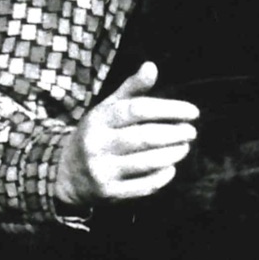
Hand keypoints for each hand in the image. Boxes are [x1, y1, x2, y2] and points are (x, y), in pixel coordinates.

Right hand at [54, 61, 198, 207]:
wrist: (65, 173)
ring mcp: (102, 170)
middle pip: (145, 137)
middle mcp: (98, 144)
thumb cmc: (98, 133)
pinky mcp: (109, 193)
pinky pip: (144, 186)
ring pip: (148, 162)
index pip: (138, 110)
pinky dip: (163, 176)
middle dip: (175, 134)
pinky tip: (171, 167)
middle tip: (191, 132)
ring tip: (185, 147)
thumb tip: (152, 66)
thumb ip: (131, 89)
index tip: (193, 112)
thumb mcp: (108, 108)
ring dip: (173, 154)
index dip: (169, 110)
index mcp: (98, 119)